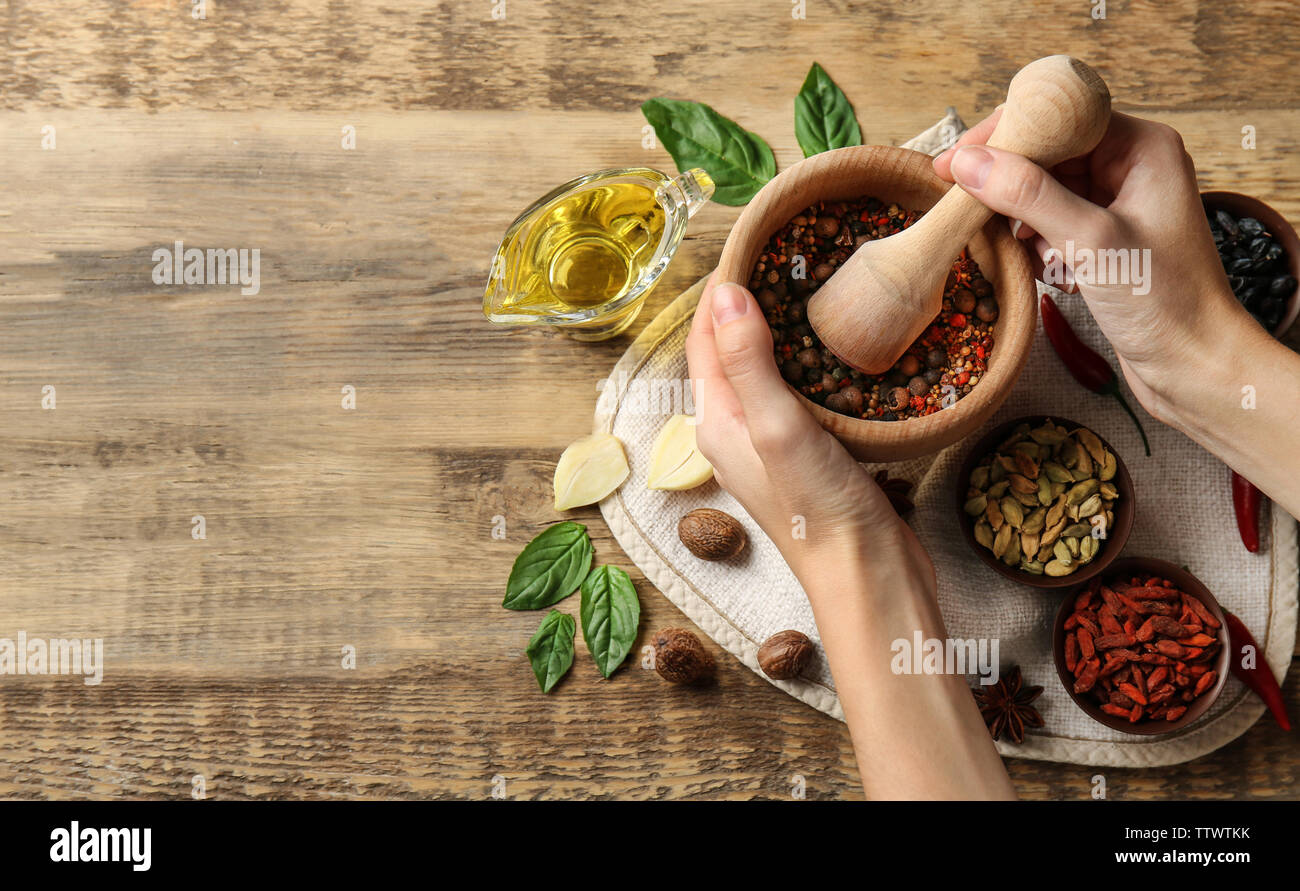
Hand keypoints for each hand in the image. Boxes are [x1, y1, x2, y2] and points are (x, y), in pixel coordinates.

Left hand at [684, 275, 932, 585]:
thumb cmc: (818, 509)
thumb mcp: (776, 425)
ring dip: (782, 329)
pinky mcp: (810, 456)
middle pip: (732, 351)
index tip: (751, 240)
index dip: (721, 288)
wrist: (869, 576)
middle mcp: (736, 432)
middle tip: (787, 253)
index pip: (705, 338)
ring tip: (813, 285)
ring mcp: (773, 445)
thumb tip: (725, 292)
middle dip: (750, 302)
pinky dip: (811, 361)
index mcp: (717, 422)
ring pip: (767, 371)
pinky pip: (799, 394)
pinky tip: (840, 347)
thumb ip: (747, 360)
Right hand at [933, 110, 1262, 425]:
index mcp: (1143, 148)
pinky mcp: (1106, 240)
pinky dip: (1040, 245)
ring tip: (1027, 250)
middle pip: (1048, 152)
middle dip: (1011, 184)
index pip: (1060, 117)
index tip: (954, 160)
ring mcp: (1119, 204)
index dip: (1005, 135)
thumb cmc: (1163, 302)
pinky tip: (1050, 272)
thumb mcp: (1090, 241)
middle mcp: (1133, 167)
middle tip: (967, 206)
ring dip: (1025, 221)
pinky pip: (1053, 224)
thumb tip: (968, 162)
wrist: (1194, 367)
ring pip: (1045, 191)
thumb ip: (1027, 195)